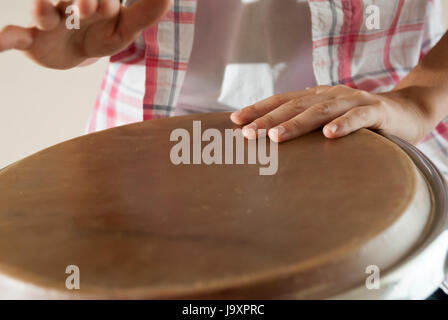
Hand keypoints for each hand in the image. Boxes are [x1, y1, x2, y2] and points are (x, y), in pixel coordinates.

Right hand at [0, 0, 170, 68]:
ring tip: (47, 17)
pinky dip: (4, 40)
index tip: (103, 11)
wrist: (79, 52)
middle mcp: (68, 7)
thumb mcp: (124, 28)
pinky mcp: (31, 39)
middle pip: (71, 0)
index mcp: (93, 3)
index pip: (103, 1)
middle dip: (81, 3)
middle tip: (86, 11)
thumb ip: (144, 14)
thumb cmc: (102, 35)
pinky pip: (15, 37)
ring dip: (44, 12)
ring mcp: (48, 22)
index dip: (105, 4)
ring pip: (43, 12)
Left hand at [230, 85, 435, 144]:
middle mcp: (330, 94)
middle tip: (247, 132)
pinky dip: (344, 124)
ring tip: (276, 136)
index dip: (259, 108)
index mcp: (316, 96)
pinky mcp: (377, 111)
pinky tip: (329, 135)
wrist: (405, 111)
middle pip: (295, 105)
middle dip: (269, 119)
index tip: (234, 120)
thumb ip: (307, 125)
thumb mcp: (329, 121)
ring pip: (321, 110)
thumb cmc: (359, 122)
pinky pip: (359, 117)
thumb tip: (273, 139)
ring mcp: (353, 100)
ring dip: (297, 123)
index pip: (282, 101)